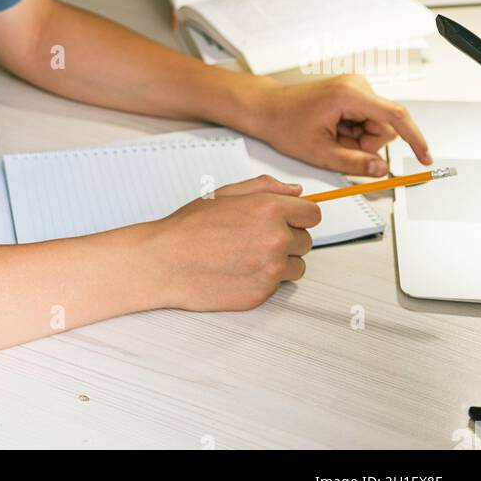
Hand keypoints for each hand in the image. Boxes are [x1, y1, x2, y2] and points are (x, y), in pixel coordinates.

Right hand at [149, 174, 321, 311]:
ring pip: (297, 266)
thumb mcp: (226, 193)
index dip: (299, 215)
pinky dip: (265, 279)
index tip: (290, 219)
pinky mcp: (263, 293)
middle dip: (287, 237)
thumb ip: (266, 187)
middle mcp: (275, 239)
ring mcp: (271, 269)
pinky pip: (279, 286)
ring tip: (249, 255)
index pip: (313, 214)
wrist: (166, 261)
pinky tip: (241, 269)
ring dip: (281, 261)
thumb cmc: (190, 228)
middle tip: (256, 237)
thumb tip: (295, 192)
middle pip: (306, 240)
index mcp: (269, 209)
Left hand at [252, 74, 432, 177]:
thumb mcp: (320, 152)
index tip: (425, 158)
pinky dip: (353, 133)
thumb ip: (354, 163)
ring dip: (358, 141)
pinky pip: (366, 121)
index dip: (415, 138)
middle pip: (384, 126)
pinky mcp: (353, 94)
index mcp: (350, 94)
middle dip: (366, 145)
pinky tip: (334, 131)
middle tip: (337, 147)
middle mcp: (357, 86)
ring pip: (376, 126)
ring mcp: (355, 88)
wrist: (267, 108)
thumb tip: (381, 170)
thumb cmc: (285, 123)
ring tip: (332, 138)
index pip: (396, 115)